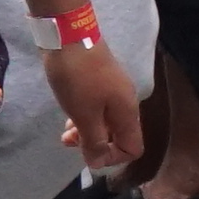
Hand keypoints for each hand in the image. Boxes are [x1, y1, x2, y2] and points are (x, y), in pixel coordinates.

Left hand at [43, 35, 144, 185]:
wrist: (68, 34)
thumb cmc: (77, 78)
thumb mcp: (84, 115)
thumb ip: (93, 141)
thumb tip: (98, 163)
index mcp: (128, 112)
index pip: (133, 148)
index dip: (112, 157)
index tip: (88, 152)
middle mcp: (126, 102)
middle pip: (119, 136)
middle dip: (95, 144)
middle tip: (69, 140)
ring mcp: (114, 89)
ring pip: (106, 122)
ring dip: (87, 130)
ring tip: (65, 130)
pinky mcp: (101, 80)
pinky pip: (98, 107)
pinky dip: (85, 115)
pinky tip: (69, 112)